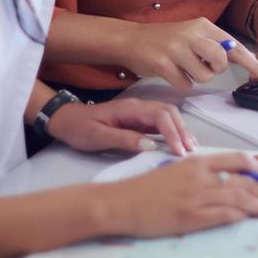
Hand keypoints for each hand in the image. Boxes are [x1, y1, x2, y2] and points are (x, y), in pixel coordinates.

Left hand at [47, 96, 197, 155]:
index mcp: (130, 108)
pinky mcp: (138, 120)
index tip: (179, 151)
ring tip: (189, 148)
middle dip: (182, 130)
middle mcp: (138, 107)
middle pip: (169, 112)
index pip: (160, 116)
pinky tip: (177, 144)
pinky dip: (172, 132)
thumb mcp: (98, 137)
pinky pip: (160, 123)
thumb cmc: (80, 129)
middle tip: (190, 151)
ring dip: (180, 130)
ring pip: (168, 116)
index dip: (173, 132)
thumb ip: (124, 140)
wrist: (66, 120)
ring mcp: (139, 112)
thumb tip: (152, 146)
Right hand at [98, 151, 257, 237]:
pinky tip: (250, 218)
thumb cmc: (144, 189)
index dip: (255, 168)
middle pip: (243, 180)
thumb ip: (197, 174)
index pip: (235, 160)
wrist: (120, 203)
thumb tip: (221, 181)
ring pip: (238, 198)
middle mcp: (200, 176)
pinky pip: (223, 215)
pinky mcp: (190, 217)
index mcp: (196, 163)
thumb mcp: (173, 172)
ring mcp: (196, 197)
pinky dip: (240, 216)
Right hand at [124, 18, 257, 89]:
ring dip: (197, 77)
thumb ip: (213, 44)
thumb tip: (239, 58)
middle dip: (216, 70)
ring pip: (205, 75)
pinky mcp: (163, 64)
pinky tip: (172, 72)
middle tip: (202, 65)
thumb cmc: (166, 40)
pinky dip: (182, 83)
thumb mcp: (192, 34)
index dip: (254, 64)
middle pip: (221, 61)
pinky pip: (186, 84)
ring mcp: (176, 48)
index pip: (235, 47)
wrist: (131, 39)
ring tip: (184, 67)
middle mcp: (191, 34)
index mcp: (203, 26)